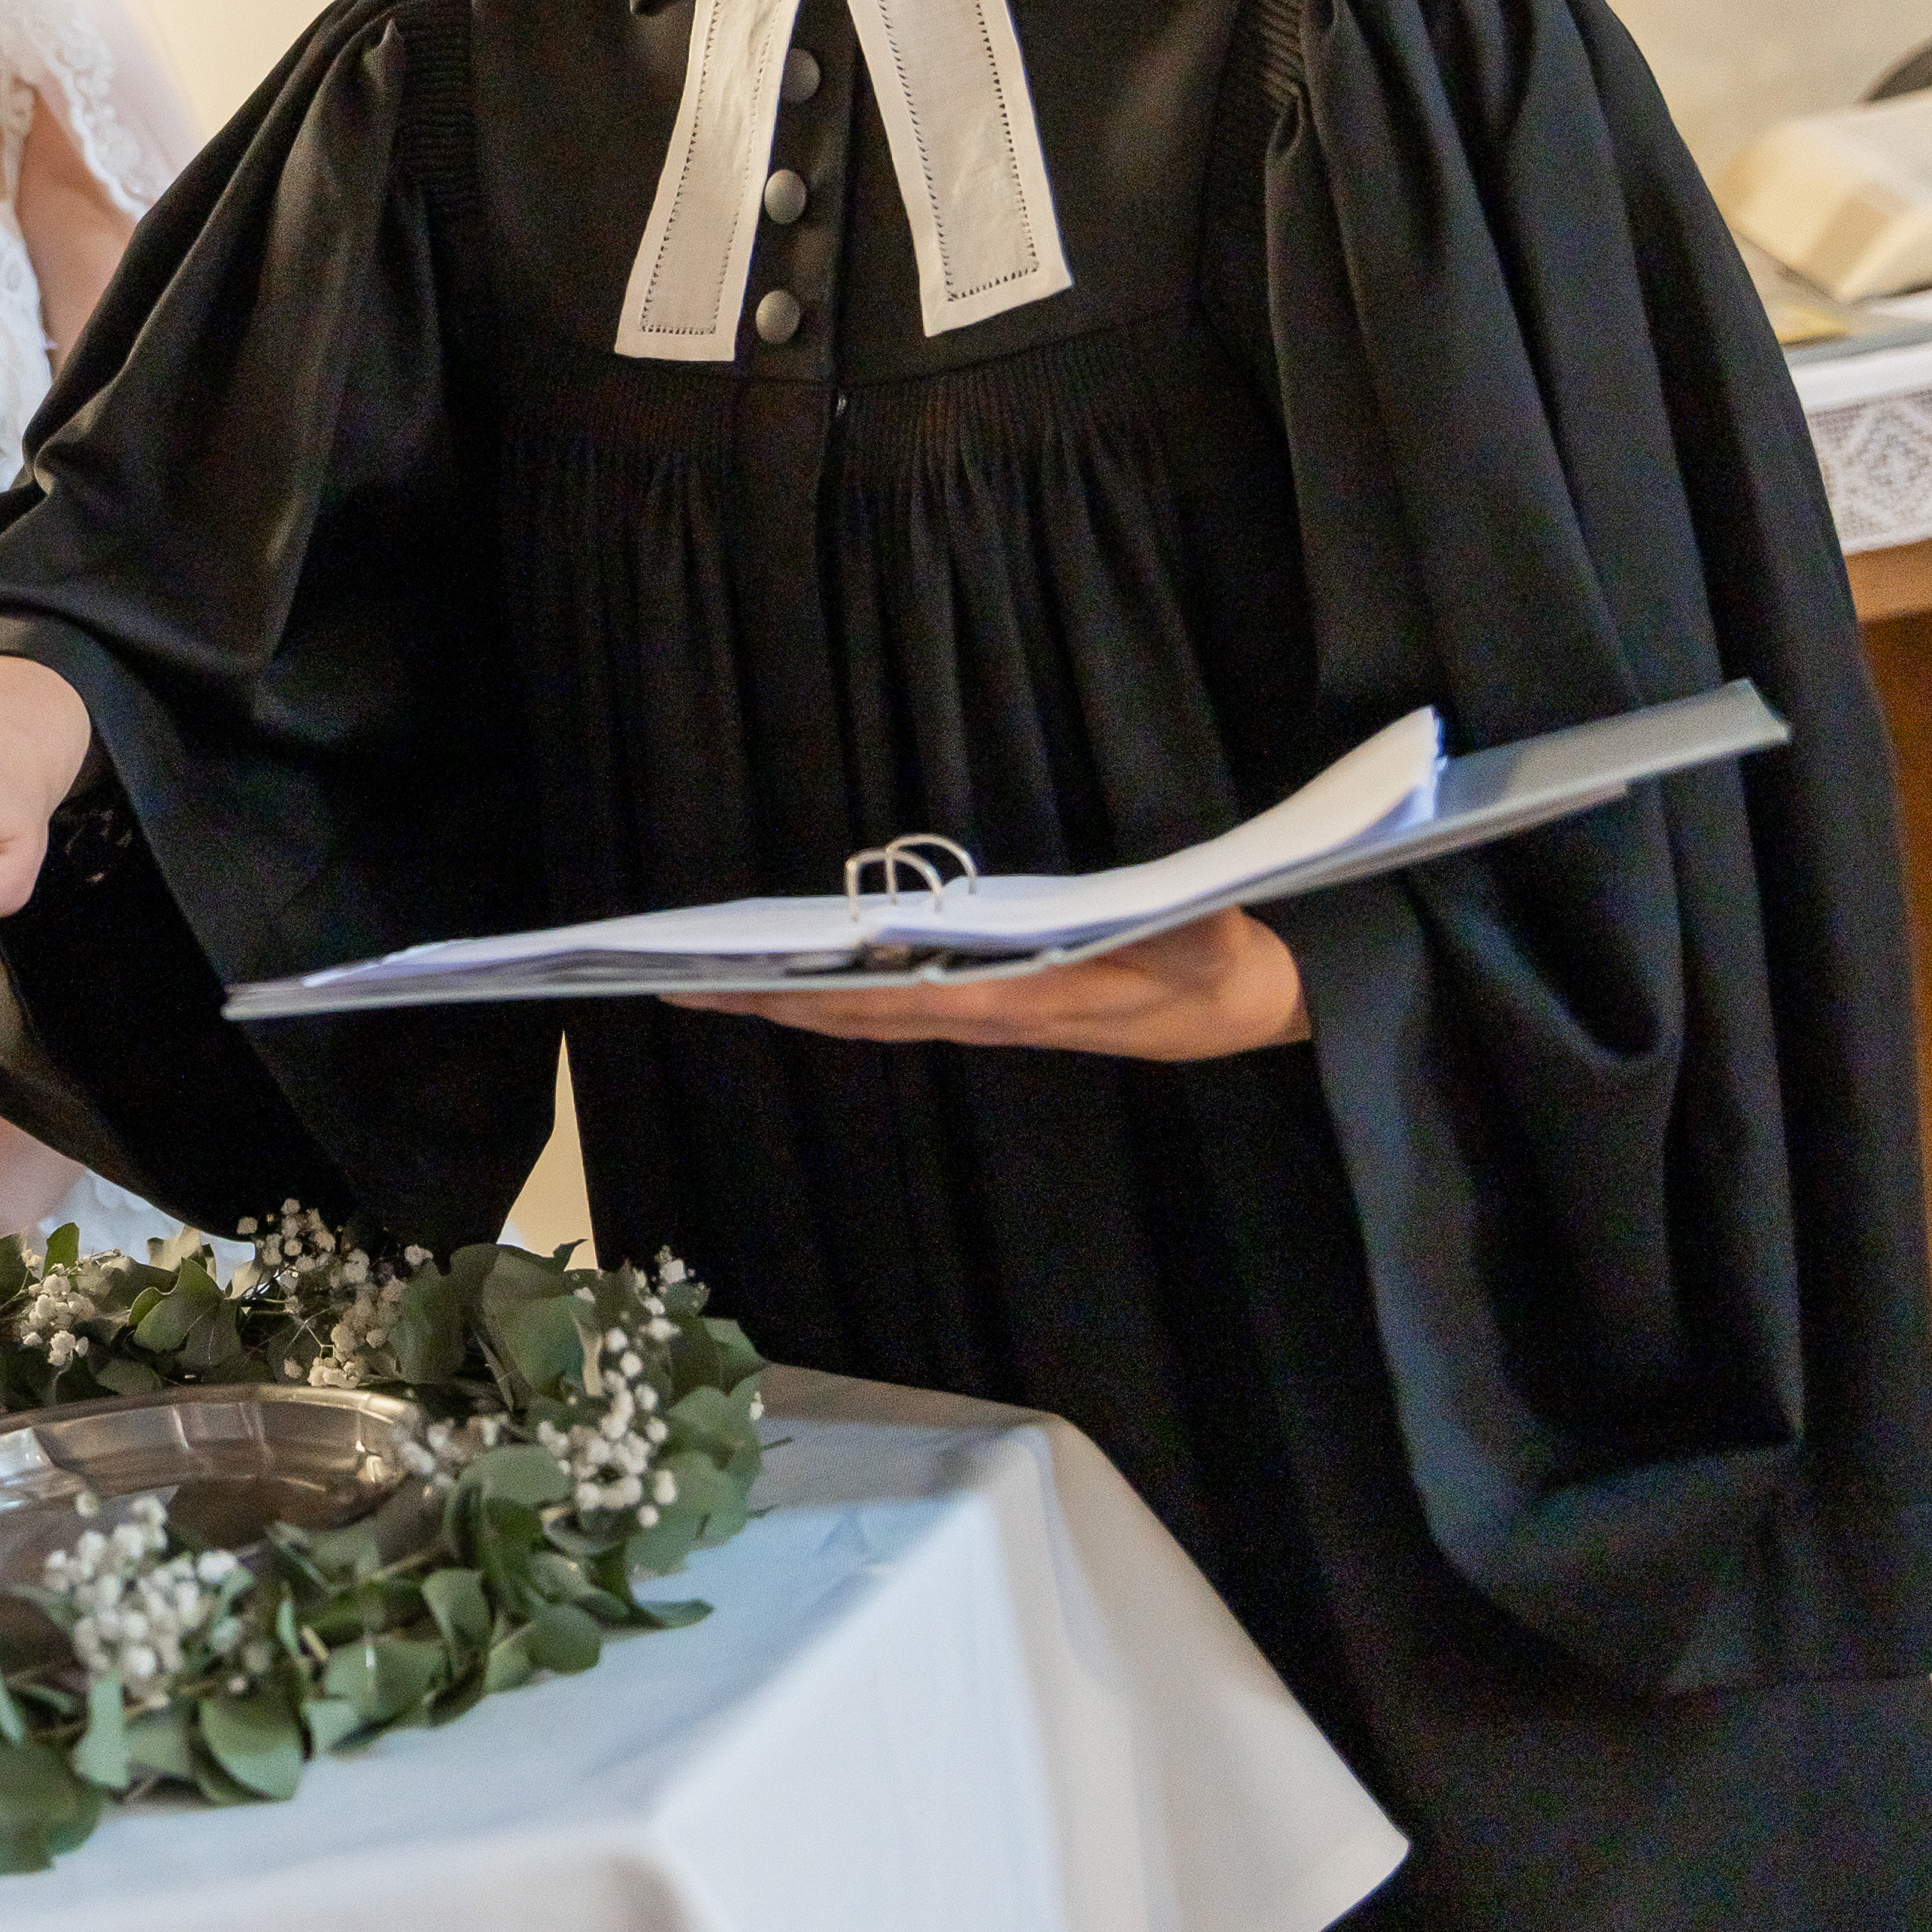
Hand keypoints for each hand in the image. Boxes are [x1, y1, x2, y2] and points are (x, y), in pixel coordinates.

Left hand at [662, 906, 1311, 1061]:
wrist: (1254, 1005)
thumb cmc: (1225, 965)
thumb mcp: (1213, 943)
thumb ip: (1183, 930)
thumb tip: (1173, 913)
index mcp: (1027, 1001)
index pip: (903, 1002)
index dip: (824, 995)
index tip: (751, 986)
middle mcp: (992, 1017)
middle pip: (860, 1016)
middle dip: (770, 1003)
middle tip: (676, 988)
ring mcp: (989, 1018)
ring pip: (868, 1018)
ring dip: (789, 1005)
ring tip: (707, 986)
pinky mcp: (995, 1008)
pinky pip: (895, 1007)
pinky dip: (835, 998)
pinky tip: (792, 983)